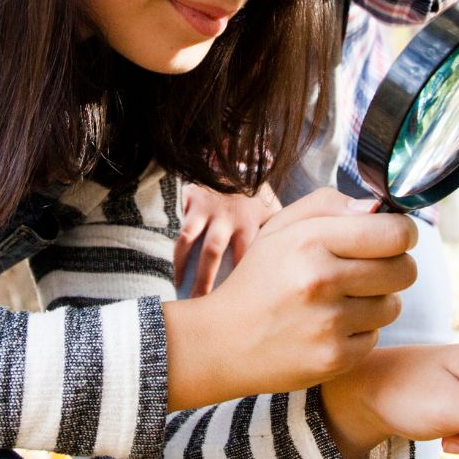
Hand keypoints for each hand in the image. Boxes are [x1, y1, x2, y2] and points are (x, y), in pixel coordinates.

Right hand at [163, 188, 417, 410]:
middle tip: (367, 271)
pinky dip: (358, 333)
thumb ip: (328, 205)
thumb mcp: (280, 229)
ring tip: (340, 301)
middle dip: (394, 267)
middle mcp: (322, 280)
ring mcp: (329, 323)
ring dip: (375, 302)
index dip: (402, 234)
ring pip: (393, 305)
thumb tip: (377, 207)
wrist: (223, 342)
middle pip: (405, 270)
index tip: (391, 238)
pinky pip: (375, 337)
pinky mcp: (335, 358)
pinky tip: (329, 328)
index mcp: (311, 241)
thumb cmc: (259, 279)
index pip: (395, 233)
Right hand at [173, 183, 281, 297]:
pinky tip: (169, 263)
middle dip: (203, 279)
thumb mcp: (272, 210)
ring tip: (177, 285)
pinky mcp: (191, 202)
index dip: (239, 280)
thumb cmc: (257, 191)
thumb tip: (288, 261)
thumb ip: (277, 233)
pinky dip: (174, 244)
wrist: (237, 157)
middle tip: (199, 301)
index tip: (236, 301)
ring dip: (181, 264)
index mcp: (248, 223)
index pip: (243, 257)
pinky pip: (177, 225)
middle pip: (212, 253)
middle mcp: (225, 218)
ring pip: (187, 240)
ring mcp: (205, 210)